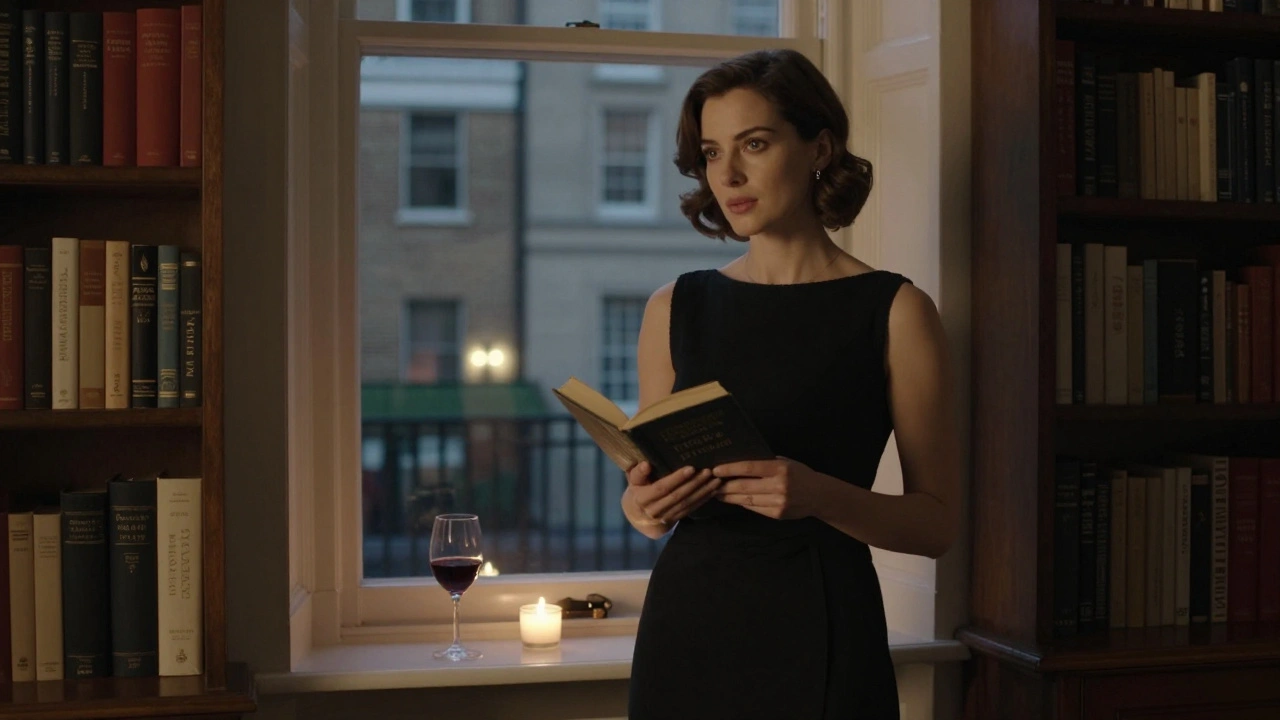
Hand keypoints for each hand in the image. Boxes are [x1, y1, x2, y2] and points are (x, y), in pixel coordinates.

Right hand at [623, 461, 720, 525]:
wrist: (638, 516)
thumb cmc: (636, 491)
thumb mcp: (632, 481)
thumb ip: (638, 473)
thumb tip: (646, 464)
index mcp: (642, 499)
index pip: (661, 488)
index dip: (676, 479)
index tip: (690, 468)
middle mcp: (654, 510)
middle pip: (677, 496)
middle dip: (694, 484)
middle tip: (708, 471)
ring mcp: (666, 517)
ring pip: (686, 504)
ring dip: (702, 492)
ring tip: (715, 480)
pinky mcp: (675, 519)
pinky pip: (691, 509)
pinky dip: (703, 499)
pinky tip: (713, 490)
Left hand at [713, 456, 829, 520]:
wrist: (819, 495)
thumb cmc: (799, 474)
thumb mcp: (785, 462)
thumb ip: (766, 462)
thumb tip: (739, 463)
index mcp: (780, 469)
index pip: (749, 468)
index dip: (730, 469)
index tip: (716, 470)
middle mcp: (778, 486)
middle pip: (744, 486)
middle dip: (724, 486)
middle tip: (711, 484)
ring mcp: (778, 502)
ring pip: (746, 500)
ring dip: (729, 497)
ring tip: (717, 493)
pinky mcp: (777, 514)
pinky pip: (754, 508)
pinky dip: (743, 503)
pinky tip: (734, 500)